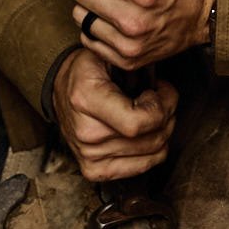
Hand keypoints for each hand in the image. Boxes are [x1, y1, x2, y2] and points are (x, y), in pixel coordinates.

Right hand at [52, 47, 177, 181]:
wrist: (61, 91)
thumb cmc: (89, 73)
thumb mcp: (108, 57)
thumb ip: (136, 69)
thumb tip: (166, 90)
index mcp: (86, 100)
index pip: (137, 123)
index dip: (161, 107)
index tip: (161, 90)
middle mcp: (85, 132)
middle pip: (151, 139)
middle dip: (167, 115)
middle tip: (162, 99)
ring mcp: (88, 156)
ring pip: (153, 153)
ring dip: (162, 131)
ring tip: (151, 113)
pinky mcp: (94, 171)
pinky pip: (142, 167)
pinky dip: (152, 151)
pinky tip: (144, 133)